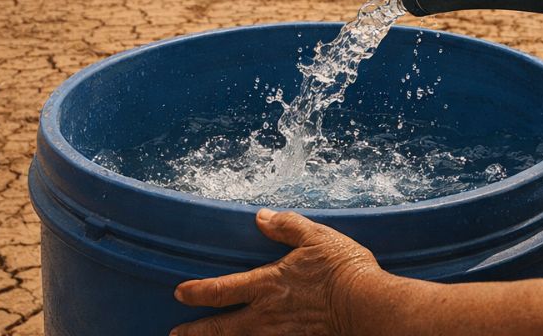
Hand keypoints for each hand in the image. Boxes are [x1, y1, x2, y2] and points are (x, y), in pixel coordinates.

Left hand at [171, 209, 384, 335]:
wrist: (366, 306)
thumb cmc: (342, 269)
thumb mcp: (315, 237)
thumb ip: (286, 226)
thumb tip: (261, 218)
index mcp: (267, 284)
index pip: (221, 290)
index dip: (197, 292)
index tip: (179, 293)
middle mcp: (267, 315)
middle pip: (221, 328)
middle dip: (196, 333)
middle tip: (176, 334)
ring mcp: (280, 335)